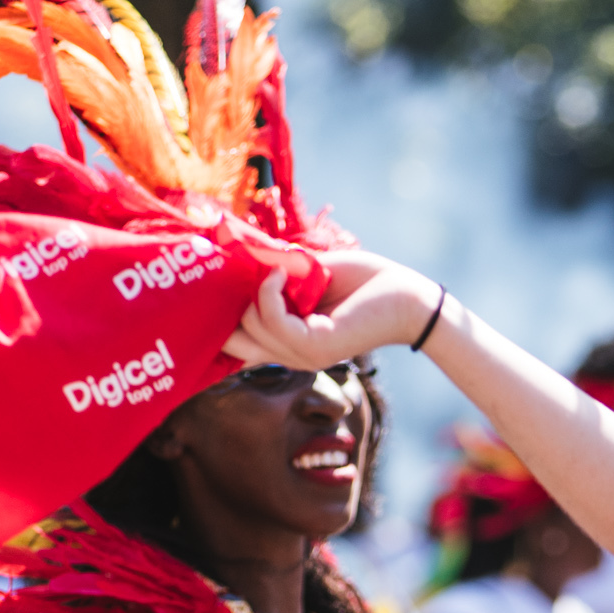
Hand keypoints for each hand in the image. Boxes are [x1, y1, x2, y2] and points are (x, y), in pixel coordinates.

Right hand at [225, 253, 441, 368]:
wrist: (406, 295)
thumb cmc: (362, 282)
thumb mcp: (305, 277)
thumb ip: (272, 276)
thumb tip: (235, 257)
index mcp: (287, 343)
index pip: (233, 347)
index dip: (214, 319)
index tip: (206, 285)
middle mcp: (292, 355)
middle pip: (230, 341)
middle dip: (222, 306)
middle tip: (237, 272)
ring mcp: (303, 355)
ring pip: (249, 325)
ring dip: (255, 289)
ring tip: (278, 269)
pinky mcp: (316, 345)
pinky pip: (271, 318)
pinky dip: (269, 291)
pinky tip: (283, 274)